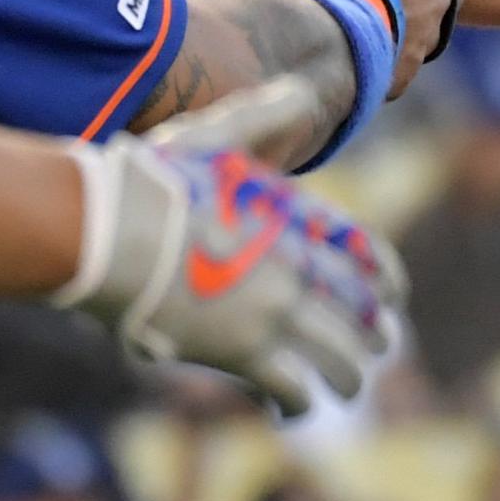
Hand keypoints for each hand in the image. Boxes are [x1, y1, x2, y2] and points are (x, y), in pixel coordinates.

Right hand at [58, 130, 404, 412]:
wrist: (106, 231)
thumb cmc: (150, 182)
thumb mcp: (213, 133)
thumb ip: (262, 114)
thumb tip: (304, 91)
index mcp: (293, 220)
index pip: (362, 252)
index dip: (383, 277)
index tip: (393, 294)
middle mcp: (296, 268)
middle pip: (359, 312)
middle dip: (373, 334)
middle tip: (379, 346)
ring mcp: (273, 312)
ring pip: (338, 357)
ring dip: (349, 375)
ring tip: (349, 386)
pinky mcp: (242, 352)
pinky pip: (291, 388)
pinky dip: (298, 402)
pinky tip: (293, 409)